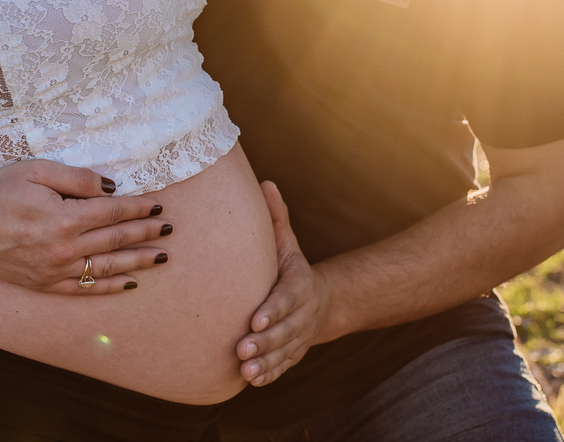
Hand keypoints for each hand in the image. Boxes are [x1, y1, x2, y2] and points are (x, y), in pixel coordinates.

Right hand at [0, 158, 172, 292]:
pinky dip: (109, 286)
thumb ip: (77, 178)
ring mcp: (54, 270)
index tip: (158, 205)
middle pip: (116, 240)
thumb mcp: (37, 170)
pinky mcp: (43, 284)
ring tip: (162, 257)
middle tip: (170, 229)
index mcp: (65, 218)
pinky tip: (129, 283)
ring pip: (106, 267)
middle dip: (146, 233)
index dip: (139, 208)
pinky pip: (84, 288)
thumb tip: (110, 187)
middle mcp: (64, 249)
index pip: (114, 212)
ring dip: (138, 261)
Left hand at [236, 181, 331, 386]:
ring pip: (284, 352)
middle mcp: (302, 314)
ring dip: (265, 362)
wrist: (322, 301)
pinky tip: (252, 380)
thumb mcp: (287, 244)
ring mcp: (299, 337)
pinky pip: (284, 366)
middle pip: (286, 330)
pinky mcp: (294, 353)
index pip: (287, 298)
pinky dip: (270, 374)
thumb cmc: (291, 267)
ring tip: (244, 369)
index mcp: (299, 285)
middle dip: (265, 341)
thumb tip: (266, 182)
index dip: (274, 310)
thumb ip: (276, 218)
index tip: (255, 319)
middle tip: (242, 348)